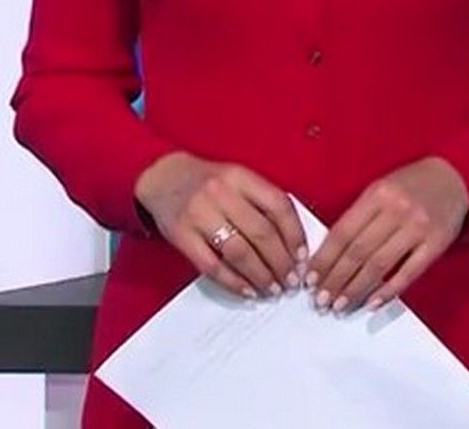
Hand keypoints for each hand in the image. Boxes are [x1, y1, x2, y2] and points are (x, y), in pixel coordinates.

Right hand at [134, 152, 306, 299]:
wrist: (164, 178)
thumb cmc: (209, 183)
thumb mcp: (239, 180)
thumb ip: (263, 202)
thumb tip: (294, 241)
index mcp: (241, 177)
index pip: (278, 206)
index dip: (295, 235)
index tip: (304, 257)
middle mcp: (221, 193)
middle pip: (261, 233)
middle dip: (281, 262)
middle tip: (292, 280)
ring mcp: (199, 214)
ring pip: (238, 252)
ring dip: (260, 275)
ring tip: (273, 289)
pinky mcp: (181, 235)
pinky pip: (211, 265)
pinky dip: (232, 282)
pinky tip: (247, 291)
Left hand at [306, 157, 468, 312]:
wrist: (456, 178)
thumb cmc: (412, 185)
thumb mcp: (381, 190)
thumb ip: (359, 217)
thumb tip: (330, 255)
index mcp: (377, 194)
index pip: (343, 232)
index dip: (324, 259)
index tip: (310, 280)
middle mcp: (396, 210)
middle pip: (358, 252)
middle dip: (336, 280)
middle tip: (321, 300)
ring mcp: (418, 227)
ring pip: (379, 265)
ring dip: (356, 289)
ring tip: (340, 305)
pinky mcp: (436, 243)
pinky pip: (408, 272)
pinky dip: (388, 290)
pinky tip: (372, 303)